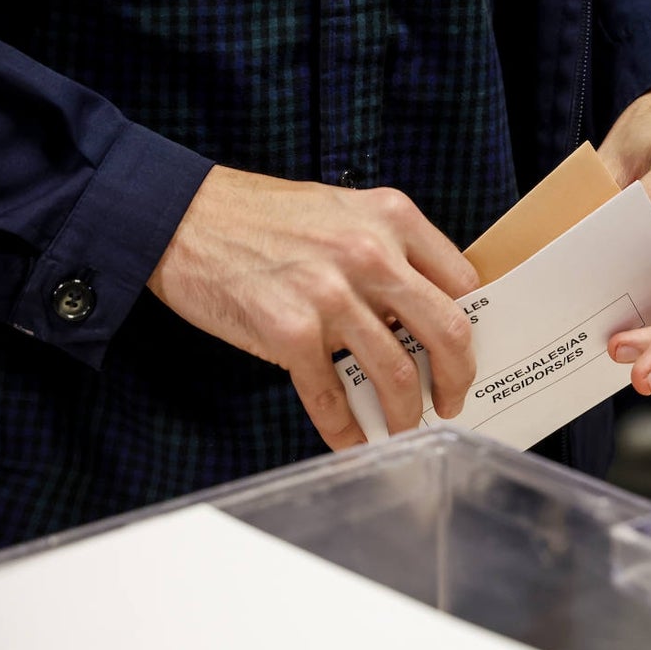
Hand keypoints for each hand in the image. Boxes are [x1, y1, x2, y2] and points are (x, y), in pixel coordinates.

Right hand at [146, 166, 480, 448]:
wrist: (180, 217)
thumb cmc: (261, 217)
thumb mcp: (342, 210)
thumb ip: (387, 249)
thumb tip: (421, 312)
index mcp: (391, 217)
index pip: (462, 282)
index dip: (470, 325)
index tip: (463, 351)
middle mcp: (369, 253)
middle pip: (447, 331)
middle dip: (456, 379)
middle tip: (450, 400)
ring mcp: (330, 294)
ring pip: (396, 372)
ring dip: (404, 413)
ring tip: (402, 427)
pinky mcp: (289, 331)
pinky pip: (331, 395)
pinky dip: (346, 429)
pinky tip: (351, 440)